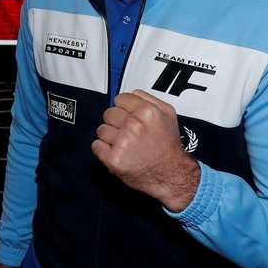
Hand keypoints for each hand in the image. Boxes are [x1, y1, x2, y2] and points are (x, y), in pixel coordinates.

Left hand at [92, 90, 200, 211]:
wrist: (171, 174)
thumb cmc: (169, 146)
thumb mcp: (168, 115)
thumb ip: (150, 99)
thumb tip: (132, 93)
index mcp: (146, 111)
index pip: (119, 99)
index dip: (124, 108)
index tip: (129, 117)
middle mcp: (134, 125)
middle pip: (108, 113)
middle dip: (116, 122)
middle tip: (128, 133)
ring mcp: (123, 143)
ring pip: (101, 130)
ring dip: (110, 137)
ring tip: (124, 144)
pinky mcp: (114, 159)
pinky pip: (96, 146)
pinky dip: (102, 150)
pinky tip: (117, 152)